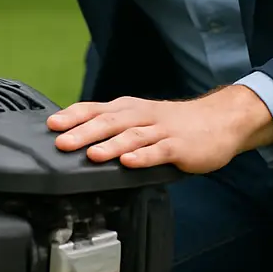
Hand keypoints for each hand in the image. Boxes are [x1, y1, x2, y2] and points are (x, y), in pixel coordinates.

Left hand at [47, 86, 272, 173]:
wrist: (220, 120)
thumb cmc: (176, 123)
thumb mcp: (141, 118)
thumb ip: (115, 127)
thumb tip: (79, 138)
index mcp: (129, 109)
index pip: (96, 108)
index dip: (73, 116)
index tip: (52, 124)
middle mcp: (142, 116)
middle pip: (109, 121)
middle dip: (84, 131)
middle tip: (62, 141)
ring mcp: (161, 131)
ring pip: (132, 136)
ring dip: (110, 145)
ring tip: (92, 154)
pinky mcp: (179, 146)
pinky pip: (159, 151)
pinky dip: (143, 157)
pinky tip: (129, 162)